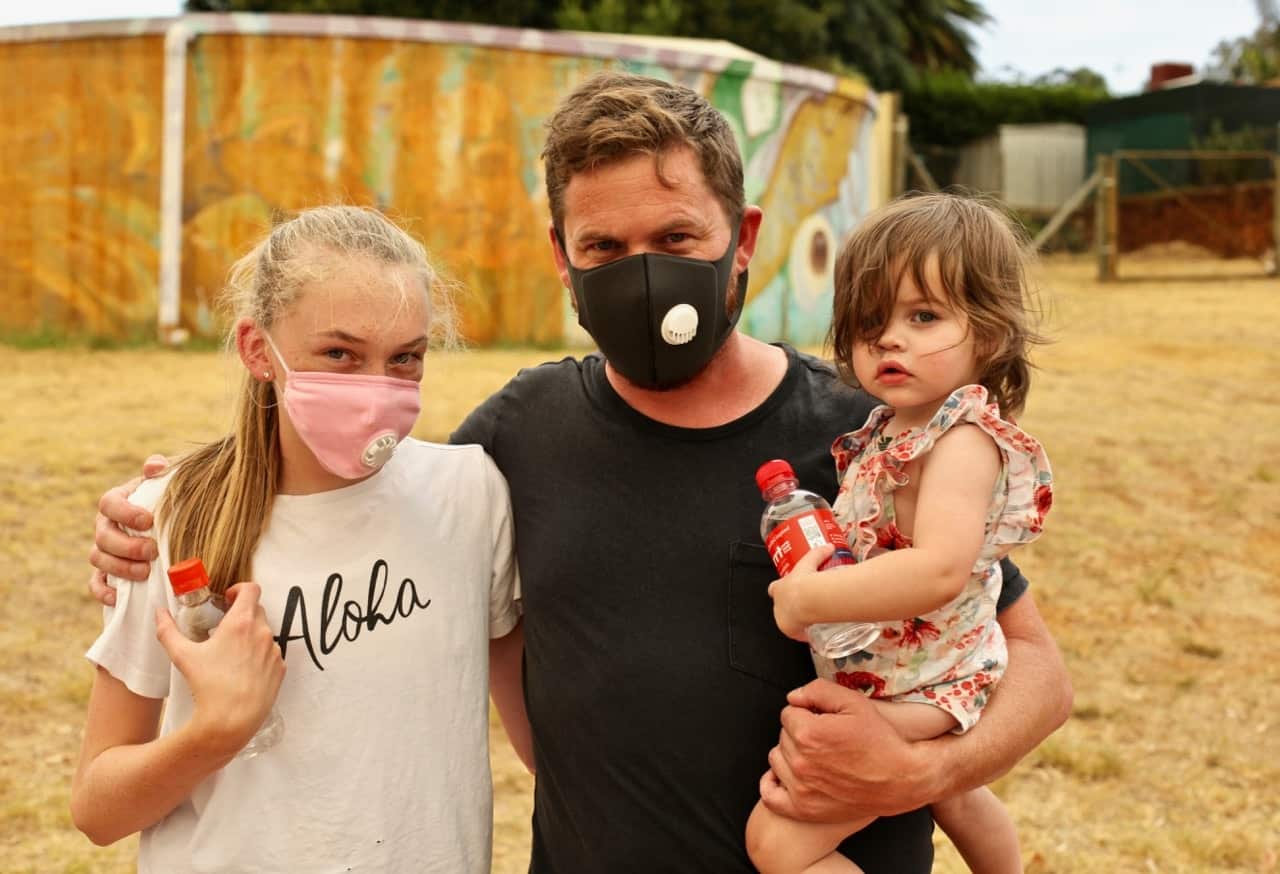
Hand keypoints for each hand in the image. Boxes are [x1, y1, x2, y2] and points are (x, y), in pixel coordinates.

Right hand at [88, 455, 168, 604]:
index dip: (125, 513)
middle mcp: (105, 525)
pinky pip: (95, 583)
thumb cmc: (166, 502)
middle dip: (126, 546)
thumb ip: (160, 472)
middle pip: (103, 537)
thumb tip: (155, 465)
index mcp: (117, 502)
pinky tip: (119, 598)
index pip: (109, 504)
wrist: (169, 525)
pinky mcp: (106, 572)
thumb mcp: (166, 485)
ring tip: (145, 573)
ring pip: (98, 559)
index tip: (148, 521)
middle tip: (152, 552)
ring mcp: (103, 550)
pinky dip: (103, 592)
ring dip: (120, 568)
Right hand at [154, 582, 284, 757]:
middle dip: (241, 614)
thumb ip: (168, 630)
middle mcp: (263, 632)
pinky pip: (271, 653)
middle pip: (256, 610)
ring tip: (231, 653)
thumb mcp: (183, 656)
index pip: (252, 589)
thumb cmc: (208, 687)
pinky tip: (242, 670)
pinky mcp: (280, 668)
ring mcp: (274, 651)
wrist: (231, 720)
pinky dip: (259, 655)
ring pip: (264, 633)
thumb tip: (159, 613)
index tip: (227, 599)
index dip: (239, 589)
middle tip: (224, 627)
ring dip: (250, 636)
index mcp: (241, 623)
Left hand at [758, 679, 935, 822]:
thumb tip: (792, 697)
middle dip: (800, 731)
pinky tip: (791, 776)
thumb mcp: (854, 703)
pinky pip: (770, 795)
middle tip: (826, 738)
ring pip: (777, 759)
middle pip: (783, 735)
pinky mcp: (804, 809)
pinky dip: (775, 783)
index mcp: (809, 734)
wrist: (901, 779)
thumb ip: (817, 690)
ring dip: (790, 754)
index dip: (808, 712)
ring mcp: (800, 789)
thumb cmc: (880, 739)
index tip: (825, 719)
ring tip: (816, 755)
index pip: (789, 712)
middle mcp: (800, 762)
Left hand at [767, 543, 832, 642]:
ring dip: (796, 621)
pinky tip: (811, 636)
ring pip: (787, 620)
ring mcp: (782, 618)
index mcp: (779, 588)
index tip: (791, 590)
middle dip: (788, 606)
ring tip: (808, 621)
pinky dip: (803, 635)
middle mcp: (777, 604)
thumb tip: (829, 546)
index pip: (775, 588)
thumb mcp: (810, 561)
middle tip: (802, 606)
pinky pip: (796, 634)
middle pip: (780, 605)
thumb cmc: (803, 582)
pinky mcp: (790, 630)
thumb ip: (819, 553)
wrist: (804, 599)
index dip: (781, 589)